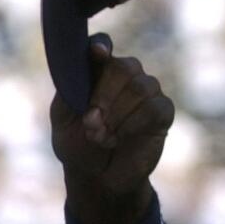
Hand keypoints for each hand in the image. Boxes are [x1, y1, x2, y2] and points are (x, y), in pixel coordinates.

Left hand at [50, 34, 174, 223]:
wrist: (97, 177)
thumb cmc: (77, 144)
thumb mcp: (62, 119)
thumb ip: (70, 90)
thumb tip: (88, 67)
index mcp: (95, 72)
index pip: (101, 46)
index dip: (101, 46)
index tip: (96, 53)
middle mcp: (123, 76)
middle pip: (124, 66)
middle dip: (104, 96)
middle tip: (90, 123)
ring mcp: (146, 91)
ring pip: (141, 87)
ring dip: (117, 115)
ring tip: (101, 138)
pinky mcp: (162, 111)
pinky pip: (155, 107)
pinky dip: (133, 124)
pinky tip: (120, 138)